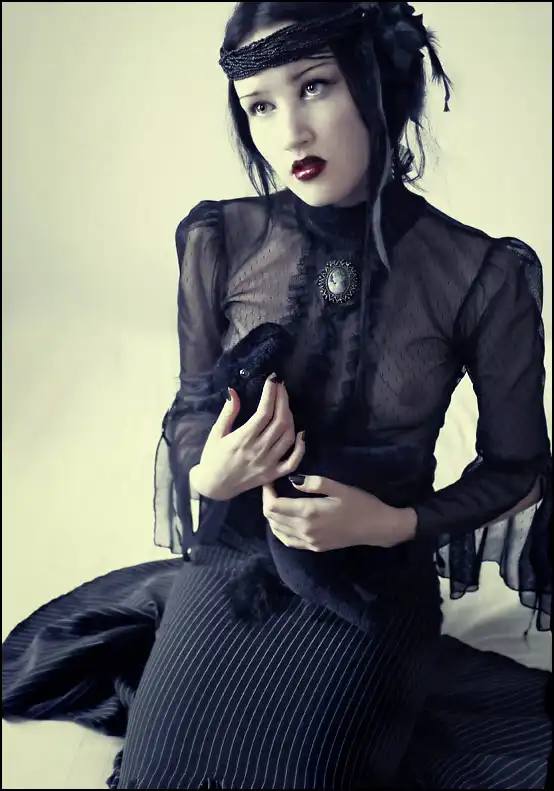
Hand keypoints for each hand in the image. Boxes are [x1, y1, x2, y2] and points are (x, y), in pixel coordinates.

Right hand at [191, 375, 305, 500]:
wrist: (213, 486)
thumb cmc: (212, 457)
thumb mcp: (216, 433)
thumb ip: (228, 413)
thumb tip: (233, 391)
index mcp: (243, 439)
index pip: (264, 412)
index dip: (271, 393)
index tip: (272, 380)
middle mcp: (258, 450)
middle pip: (280, 421)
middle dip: (283, 400)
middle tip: (281, 387)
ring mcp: (268, 464)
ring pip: (288, 437)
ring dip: (291, 417)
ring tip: (285, 405)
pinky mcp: (273, 474)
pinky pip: (293, 462)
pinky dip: (301, 447)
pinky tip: (301, 433)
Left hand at [262, 475, 416, 550]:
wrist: (377, 527)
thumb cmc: (360, 503)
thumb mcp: (339, 487)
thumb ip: (314, 483)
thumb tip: (292, 480)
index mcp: (308, 512)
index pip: (274, 505)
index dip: (267, 492)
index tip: (270, 481)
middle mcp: (304, 530)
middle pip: (272, 518)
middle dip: (268, 501)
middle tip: (272, 488)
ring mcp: (309, 541)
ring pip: (277, 531)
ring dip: (272, 516)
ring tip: (277, 501)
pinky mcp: (314, 547)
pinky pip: (288, 541)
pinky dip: (280, 531)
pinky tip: (283, 522)